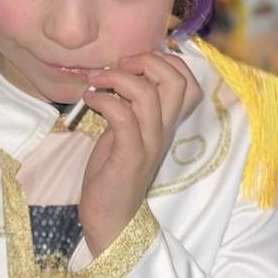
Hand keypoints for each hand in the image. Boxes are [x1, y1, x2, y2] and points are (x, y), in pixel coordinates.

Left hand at [78, 51, 201, 255]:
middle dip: (145, 60)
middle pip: (176, 79)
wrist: (111, 217)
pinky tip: (89, 100)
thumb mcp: (124, 131)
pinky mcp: (130, 155)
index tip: (131, 64)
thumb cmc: (113, 172)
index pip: (188, 80)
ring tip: (96, 82)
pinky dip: (103, 100)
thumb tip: (115, 74)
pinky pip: (123, 115)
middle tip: (116, 67)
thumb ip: (128, 106)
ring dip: (117, 77)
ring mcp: (149, 142)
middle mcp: (164, 129)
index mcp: (165, 122)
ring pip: (148, 93)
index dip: (164, 61)